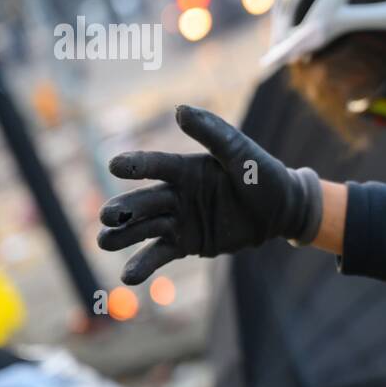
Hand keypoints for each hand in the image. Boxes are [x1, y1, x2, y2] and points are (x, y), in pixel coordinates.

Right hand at [98, 106, 323, 283]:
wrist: (281, 210)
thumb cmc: (262, 174)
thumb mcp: (241, 153)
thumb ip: (212, 133)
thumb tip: (180, 109)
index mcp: (185, 168)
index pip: (156, 166)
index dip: (136, 165)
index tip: (114, 165)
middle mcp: (176, 193)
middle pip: (143, 201)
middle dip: (123, 209)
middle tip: (106, 215)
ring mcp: (179, 219)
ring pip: (144, 228)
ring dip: (123, 235)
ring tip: (104, 242)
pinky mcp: (186, 243)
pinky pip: (160, 253)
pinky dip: (144, 264)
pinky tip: (127, 277)